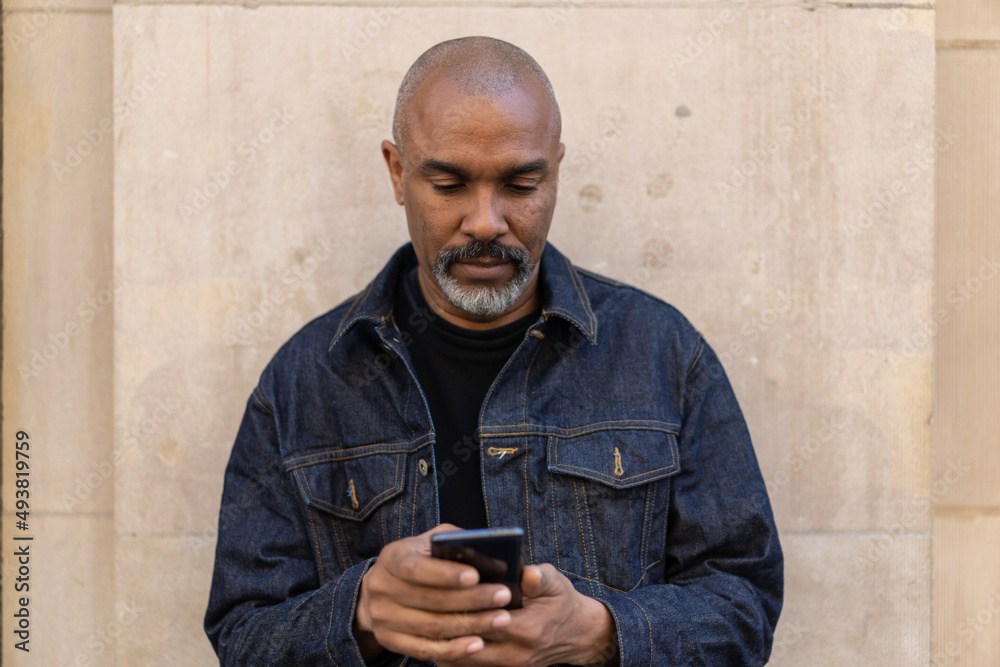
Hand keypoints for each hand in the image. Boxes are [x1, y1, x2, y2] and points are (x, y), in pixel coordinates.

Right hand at [354, 525, 513, 662]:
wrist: (380, 589)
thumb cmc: (418, 559)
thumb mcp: (429, 543)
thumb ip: (453, 543)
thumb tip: (487, 556)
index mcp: (392, 558)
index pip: (415, 567)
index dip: (445, 574)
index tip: (475, 575)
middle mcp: (382, 588)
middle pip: (430, 599)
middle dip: (472, 599)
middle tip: (504, 596)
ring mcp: (384, 618)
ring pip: (432, 626)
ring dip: (471, 625)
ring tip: (501, 619)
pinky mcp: (390, 641)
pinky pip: (425, 649)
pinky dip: (454, 649)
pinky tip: (478, 644)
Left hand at [438, 563, 618, 666]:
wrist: (577, 634)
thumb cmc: (561, 602)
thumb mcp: (555, 583)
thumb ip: (539, 577)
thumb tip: (525, 573)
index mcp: (527, 629)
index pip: (484, 620)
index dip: (462, 606)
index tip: (439, 589)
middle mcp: (515, 654)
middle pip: (467, 641)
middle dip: (445, 623)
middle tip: (422, 603)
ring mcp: (508, 666)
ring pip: (462, 658)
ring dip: (443, 641)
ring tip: (423, 619)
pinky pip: (468, 665)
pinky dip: (452, 652)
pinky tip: (436, 635)